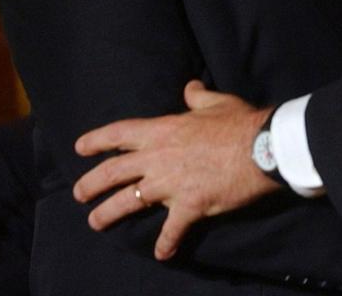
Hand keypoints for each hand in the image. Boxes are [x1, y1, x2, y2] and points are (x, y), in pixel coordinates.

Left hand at [73, 80, 279, 259]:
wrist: (262, 148)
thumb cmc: (239, 122)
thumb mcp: (218, 102)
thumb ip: (199, 97)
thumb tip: (190, 88)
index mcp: (163, 130)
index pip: (120, 133)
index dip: (97, 140)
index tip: (79, 148)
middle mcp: (158, 158)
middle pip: (113, 172)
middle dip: (91, 184)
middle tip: (79, 193)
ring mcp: (170, 185)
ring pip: (128, 202)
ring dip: (108, 214)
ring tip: (96, 222)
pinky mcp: (188, 207)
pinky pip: (171, 231)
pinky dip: (165, 243)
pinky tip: (162, 253)